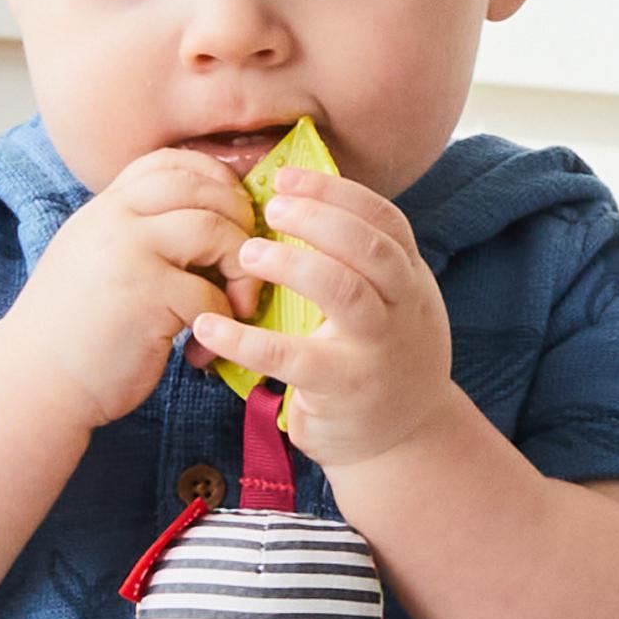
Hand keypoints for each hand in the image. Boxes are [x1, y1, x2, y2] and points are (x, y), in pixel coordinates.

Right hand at [0, 147, 256, 429]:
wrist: (35, 381)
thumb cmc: (72, 332)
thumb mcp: (91, 261)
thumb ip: (132, 235)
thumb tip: (203, 224)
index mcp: (104, 209)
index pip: (169, 163)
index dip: (214, 180)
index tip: (232, 214)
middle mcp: (115, 220)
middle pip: (202, 188)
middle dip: (239, 221)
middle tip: (245, 263)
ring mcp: (130, 253)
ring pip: (215, 231)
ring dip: (241, 270)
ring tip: (235, 306)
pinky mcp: (148, 296)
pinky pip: (211, 292)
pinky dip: (221, 321)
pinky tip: (199, 348)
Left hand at [194, 168, 454, 468]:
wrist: (403, 441)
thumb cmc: (379, 361)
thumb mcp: (391, 306)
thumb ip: (360, 265)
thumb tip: (298, 204)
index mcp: (411, 280)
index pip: (385, 220)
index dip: (336, 193)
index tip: (288, 178)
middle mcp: (404, 309)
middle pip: (371, 246)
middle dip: (318, 218)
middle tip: (270, 208)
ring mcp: (378, 350)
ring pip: (344, 291)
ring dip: (292, 264)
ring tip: (248, 252)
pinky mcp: (344, 388)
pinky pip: (291, 356)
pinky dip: (243, 339)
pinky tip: (207, 325)